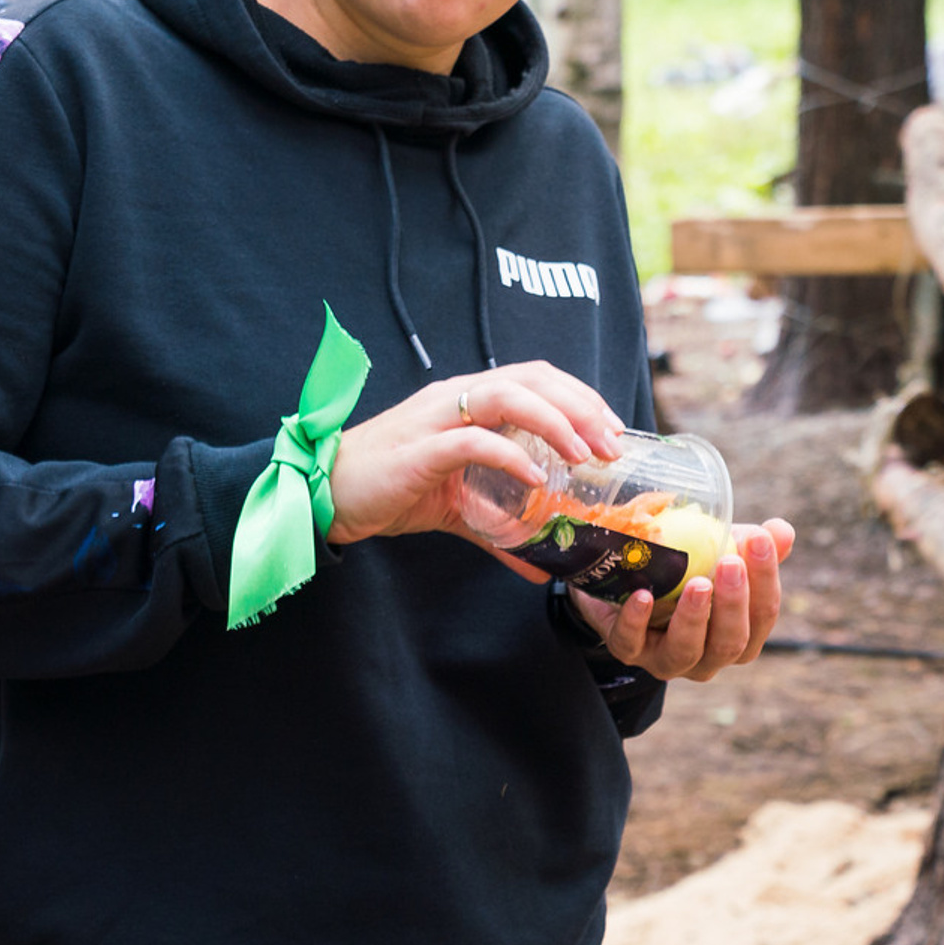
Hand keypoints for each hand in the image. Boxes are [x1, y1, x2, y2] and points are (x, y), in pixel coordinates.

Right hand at [326, 363, 628, 548]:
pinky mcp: (420, 450)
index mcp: (469, 400)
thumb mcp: (458, 507)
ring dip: (555, 422)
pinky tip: (536, 481)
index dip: (581, 396)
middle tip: (613, 445)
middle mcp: (456, 398)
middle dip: (581, 407)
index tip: (615, 429)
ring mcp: (437, 419)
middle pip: (532, 379)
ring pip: (507, 396)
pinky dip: (511, 456)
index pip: (537, 377)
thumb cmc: (393, 488)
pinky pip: (473, 442)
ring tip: (584, 455)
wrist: (328, 494)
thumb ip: (499, 529)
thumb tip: (539, 566)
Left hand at [567, 520, 795, 682]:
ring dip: (693, 618)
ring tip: (697, 583)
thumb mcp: (724, 552)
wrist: (630, 580)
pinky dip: (637, 622)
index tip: (759, 540)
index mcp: (742, 634)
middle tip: (730, 563)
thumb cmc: (692, 569)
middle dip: (734, 603)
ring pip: (687, 651)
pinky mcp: (629, 652)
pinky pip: (631, 644)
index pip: (763, 614)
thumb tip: (781, 531)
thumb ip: (753, 544)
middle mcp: (711, 656)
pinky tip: (643, 596)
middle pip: (732, 642)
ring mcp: (669, 659)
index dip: (765, 578)